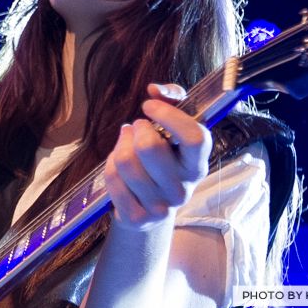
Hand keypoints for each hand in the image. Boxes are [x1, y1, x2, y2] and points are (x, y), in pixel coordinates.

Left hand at [104, 83, 211, 230]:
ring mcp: (161, 207)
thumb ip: (170, 100)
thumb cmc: (162, 158)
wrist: (150, 208)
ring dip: (120, 145)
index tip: (148, 107)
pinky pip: (112, 179)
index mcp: (197, 164)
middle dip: (136, 129)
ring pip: (125, 161)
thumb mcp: (171, 128)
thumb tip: (154, 89)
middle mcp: (183, 189)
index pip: (194, 137)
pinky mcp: (138, 218)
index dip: (168, 116)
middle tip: (136, 128)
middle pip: (149, 146)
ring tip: (126, 144)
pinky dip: (109, 166)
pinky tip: (118, 167)